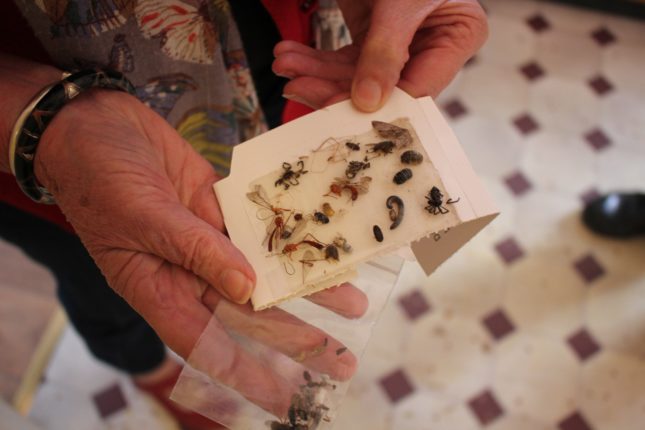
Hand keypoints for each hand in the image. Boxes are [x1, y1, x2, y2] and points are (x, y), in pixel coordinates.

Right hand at [34, 90, 367, 370]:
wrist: (92, 122)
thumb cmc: (96, 175)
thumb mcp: (142, 216)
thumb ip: (196, 250)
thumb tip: (247, 290)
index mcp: (158, 288)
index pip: (207, 344)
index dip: (247, 376)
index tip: (286, 400)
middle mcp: (189, 271)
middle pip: (249, 314)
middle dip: (296, 337)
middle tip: (340, 360)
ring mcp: (208, 238)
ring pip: (265, 271)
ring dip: (307, 287)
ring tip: (353, 303)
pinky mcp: (221, 206)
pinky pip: (262, 227)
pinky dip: (292, 236)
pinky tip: (325, 245)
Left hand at [273, 0, 487, 110]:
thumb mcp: (400, 3)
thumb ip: (386, 51)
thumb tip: (367, 101)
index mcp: (458, 36)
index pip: (419, 88)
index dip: (379, 105)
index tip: (338, 107)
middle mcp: (431, 46)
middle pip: (381, 89)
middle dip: (333, 87)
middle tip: (299, 87)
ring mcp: (398, 44)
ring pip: (354, 77)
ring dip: (315, 74)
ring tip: (286, 65)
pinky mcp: (371, 38)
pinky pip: (342, 60)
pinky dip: (314, 60)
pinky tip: (291, 56)